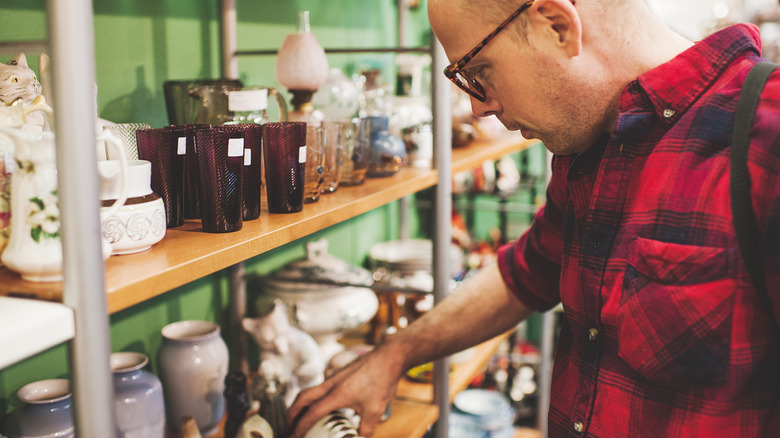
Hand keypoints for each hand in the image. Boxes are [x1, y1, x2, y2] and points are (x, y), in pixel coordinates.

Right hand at [286, 346, 404, 436]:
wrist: (388, 357)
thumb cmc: (382, 380)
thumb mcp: (376, 410)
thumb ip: (366, 429)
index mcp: (337, 394)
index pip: (312, 413)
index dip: (301, 426)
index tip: (295, 435)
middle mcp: (331, 384)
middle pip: (302, 398)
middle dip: (292, 413)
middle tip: (288, 426)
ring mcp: (334, 377)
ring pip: (310, 390)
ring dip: (300, 404)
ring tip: (300, 416)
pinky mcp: (339, 374)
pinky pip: (319, 386)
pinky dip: (313, 397)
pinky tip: (320, 404)